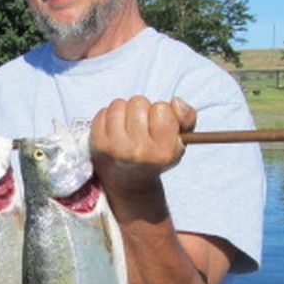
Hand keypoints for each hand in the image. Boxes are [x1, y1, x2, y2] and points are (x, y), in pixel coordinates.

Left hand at [89, 97, 194, 217]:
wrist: (129, 181)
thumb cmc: (156, 155)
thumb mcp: (179, 141)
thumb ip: (187, 118)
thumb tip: (175, 101)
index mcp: (162, 152)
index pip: (161, 109)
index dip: (161, 112)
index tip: (158, 125)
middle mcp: (138, 151)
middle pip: (138, 103)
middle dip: (141, 110)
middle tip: (141, 126)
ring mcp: (115, 148)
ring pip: (119, 104)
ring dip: (124, 110)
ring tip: (127, 126)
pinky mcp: (97, 144)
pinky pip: (102, 112)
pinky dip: (108, 117)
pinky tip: (114, 131)